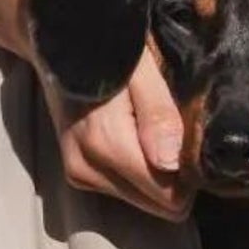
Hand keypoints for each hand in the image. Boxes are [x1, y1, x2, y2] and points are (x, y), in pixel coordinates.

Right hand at [37, 37, 195, 221]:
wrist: (58, 44)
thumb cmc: (109, 50)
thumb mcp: (142, 70)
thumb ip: (157, 114)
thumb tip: (171, 163)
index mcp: (107, 144)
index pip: (168, 197)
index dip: (189, 174)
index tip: (190, 142)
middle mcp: (88, 167)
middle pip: (157, 205)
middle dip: (173, 177)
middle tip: (174, 134)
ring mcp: (78, 173)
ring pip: (142, 201)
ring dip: (155, 174)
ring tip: (151, 132)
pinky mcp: (75, 174)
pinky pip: (124, 191)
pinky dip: (136, 171)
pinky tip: (133, 138)